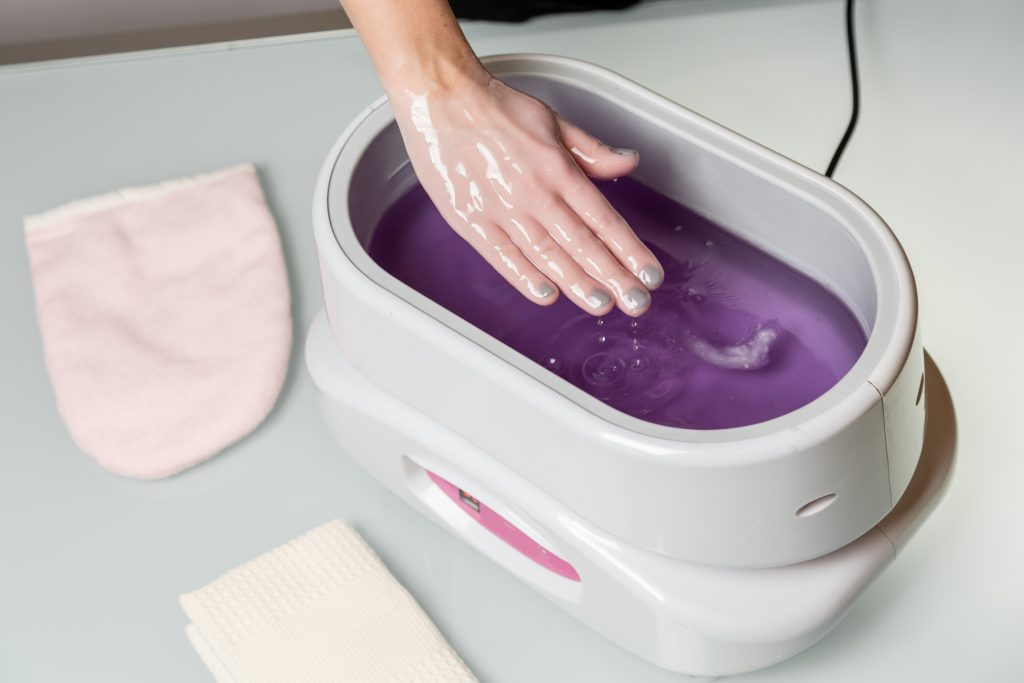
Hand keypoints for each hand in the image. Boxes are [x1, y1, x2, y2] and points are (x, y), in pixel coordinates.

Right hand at [388, 71, 663, 315]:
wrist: (442, 98)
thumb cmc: (494, 108)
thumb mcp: (553, 121)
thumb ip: (592, 151)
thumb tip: (628, 163)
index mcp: (557, 169)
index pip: (603, 219)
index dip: (629, 250)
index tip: (649, 273)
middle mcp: (534, 192)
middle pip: (581, 243)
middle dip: (613, 276)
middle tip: (637, 302)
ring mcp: (501, 209)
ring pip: (547, 254)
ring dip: (577, 283)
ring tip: (601, 306)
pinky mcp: (471, 220)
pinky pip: (502, 255)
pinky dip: (524, 277)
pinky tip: (547, 296)